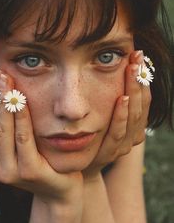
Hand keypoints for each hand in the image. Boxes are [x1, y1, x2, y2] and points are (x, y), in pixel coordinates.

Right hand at [0, 68, 82, 206]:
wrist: (58, 188)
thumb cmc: (36, 161)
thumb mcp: (13, 146)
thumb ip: (2, 128)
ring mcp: (8, 172)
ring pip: (3, 128)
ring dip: (5, 101)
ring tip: (8, 80)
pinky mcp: (28, 170)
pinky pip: (23, 136)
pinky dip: (22, 116)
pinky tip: (22, 99)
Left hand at [83, 50, 150, 179]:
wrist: (79, 166)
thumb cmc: (92, 136)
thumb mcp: (105, 116)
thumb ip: (112, 97)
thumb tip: (115, 65)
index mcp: (134, 124)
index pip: (144, 98)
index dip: (143, 78)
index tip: (138, 56)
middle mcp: (132, 135)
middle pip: (141, 105)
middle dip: (139, 79)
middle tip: (137, 57)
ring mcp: (122, 145)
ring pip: (133, 118)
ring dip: (134, 93)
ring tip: (132, 71)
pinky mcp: (108, 153)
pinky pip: (117, 133)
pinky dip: (122, 116)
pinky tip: (122, 99)